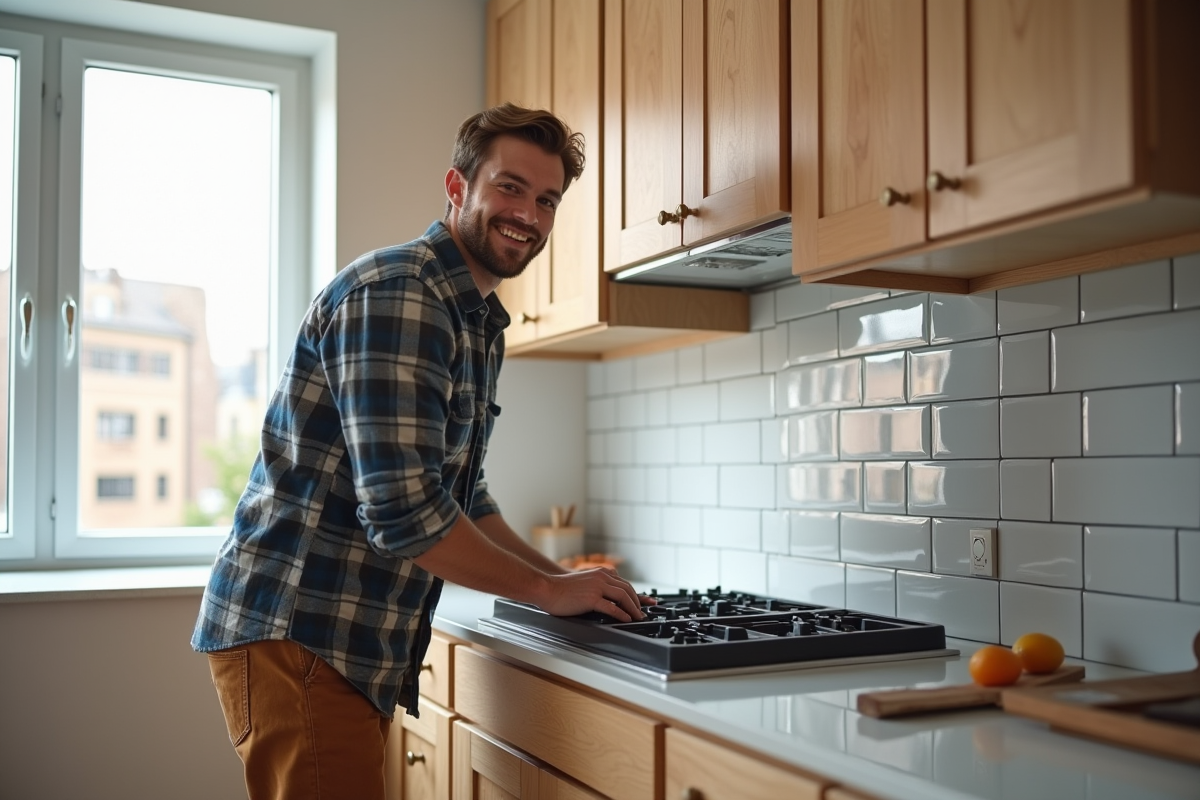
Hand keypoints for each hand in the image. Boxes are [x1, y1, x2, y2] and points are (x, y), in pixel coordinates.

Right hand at [538, 567, 653, 621]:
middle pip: (627, 589)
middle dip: (637, 603)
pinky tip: (627, 619)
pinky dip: (622, 614)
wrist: (547, 588)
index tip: (647, 602)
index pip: (624, 584)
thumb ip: (598, 586)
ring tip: (637, 618)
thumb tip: (609, 598)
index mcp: (601, 573)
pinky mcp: (591, 598)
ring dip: (633, 608)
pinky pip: (612, 607)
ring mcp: (597, 587)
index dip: (637, 594)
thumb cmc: (562, 588)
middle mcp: (601, 577)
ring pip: (623, 596)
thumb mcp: (585, 582)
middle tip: (641, 614)